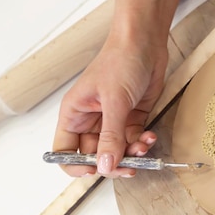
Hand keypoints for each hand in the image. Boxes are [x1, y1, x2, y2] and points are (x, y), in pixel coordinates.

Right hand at [52, 35, 166, 177]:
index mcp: (74, 114)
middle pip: (94, 156)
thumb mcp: (114, 101)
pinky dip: (142, 143)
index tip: (95, 171)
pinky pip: (133, 140)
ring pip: (117, 151)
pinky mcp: (132, 118)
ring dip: (131, 154)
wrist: (145, 43)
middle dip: (112, 164)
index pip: (65, 151)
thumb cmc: (121, 61)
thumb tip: (104, 167)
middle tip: (129, 167)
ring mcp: (112, 120)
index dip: (76, 166)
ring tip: (144, 145)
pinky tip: (150, 136)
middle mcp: (91, 120)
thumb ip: (111, 137)